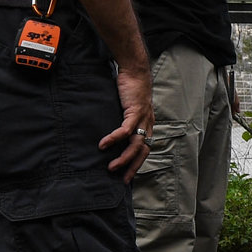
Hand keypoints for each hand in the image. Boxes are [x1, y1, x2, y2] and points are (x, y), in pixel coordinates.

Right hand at [101, 66, 155, 181]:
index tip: (128, 174)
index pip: (145, 149)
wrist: (135, 71)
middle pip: (143, 151)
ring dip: (123, 158)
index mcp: (147, 124)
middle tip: (123, 180)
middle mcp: (147, 124)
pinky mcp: (135, 111)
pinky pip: (125, 130)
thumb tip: (115, 131)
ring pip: (135, 145)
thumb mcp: (129, 108)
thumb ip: (125, 119)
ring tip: (111, 167)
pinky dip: (114, 138)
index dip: (137, 163)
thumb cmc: (130, 88)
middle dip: (133, 167)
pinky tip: (104, 145)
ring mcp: (143, 118)